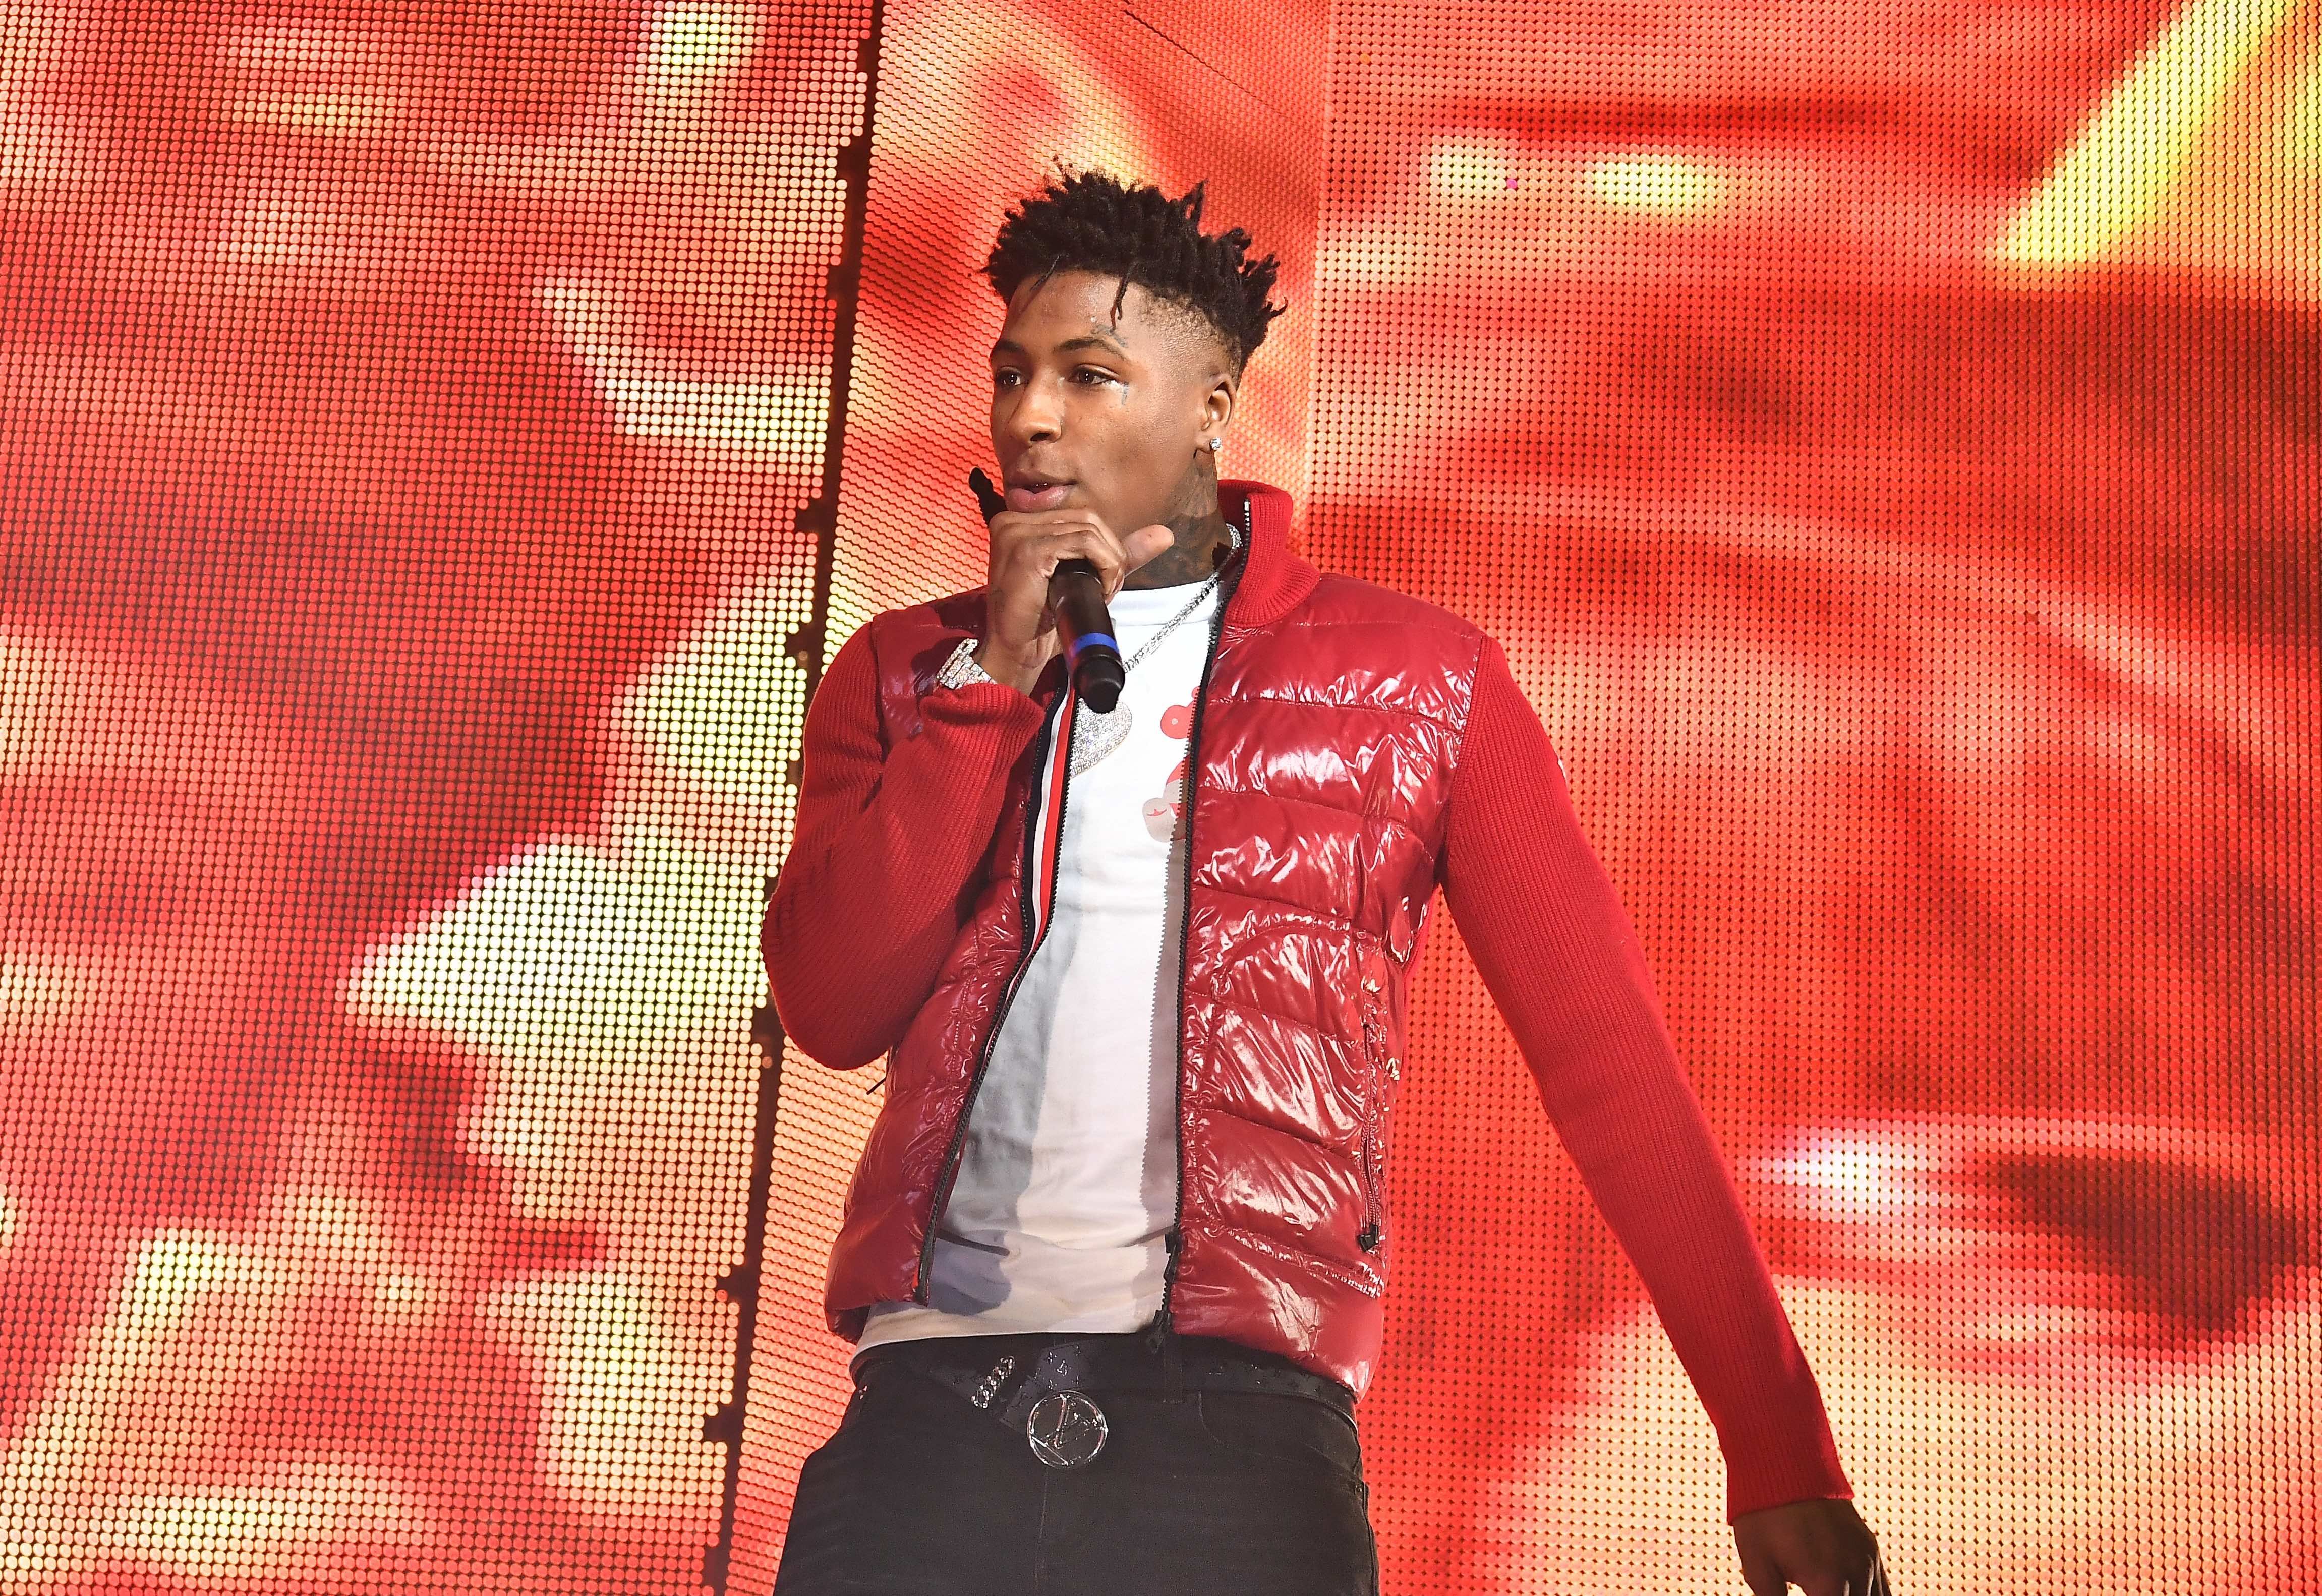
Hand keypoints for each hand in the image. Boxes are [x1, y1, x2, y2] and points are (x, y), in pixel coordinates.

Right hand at [975, 507, 1172, 692]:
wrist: (1014, 652)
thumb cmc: (1040, 620)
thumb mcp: (1082, 579)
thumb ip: (1117, 554)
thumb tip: (1164, 535)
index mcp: (1021, 522)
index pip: (1080, 517)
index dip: (1104, 546)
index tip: (1105, 580)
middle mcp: (1013, 521)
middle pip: (1087, 519)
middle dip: (1110, 554)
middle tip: (1108, 588)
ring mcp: (1017, 533)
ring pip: (1088, 529)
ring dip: (1109, 562)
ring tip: (1102, 592)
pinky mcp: (1027, 549)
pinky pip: (1083, 543)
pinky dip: (1103, 565)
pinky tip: (1099, 589)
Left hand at [1733, 1497, 1889, 1595]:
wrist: (1784, 1461)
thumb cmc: (1765, 1513)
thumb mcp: (1757, 1565)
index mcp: (1829, 1584)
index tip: (1803, 1593)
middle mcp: (1857, 1574)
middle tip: (1811, 1590)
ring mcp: (1868, 1560)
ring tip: (1823, 1589)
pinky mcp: (1870, 1547)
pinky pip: (1883, 1588)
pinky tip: (1850, 1593)